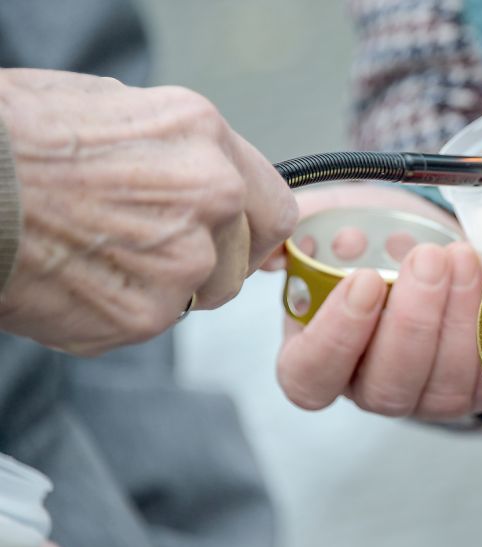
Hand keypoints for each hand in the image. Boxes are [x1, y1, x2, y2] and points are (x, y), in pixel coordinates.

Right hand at [0, 69, 296, 354]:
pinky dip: (118, 312)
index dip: (253, 229)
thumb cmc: (19, 138)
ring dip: (165, 288)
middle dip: (206, 261)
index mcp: (208, 142)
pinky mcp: (144, 315)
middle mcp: (213, 200)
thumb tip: (200, 172)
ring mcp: (184, 262)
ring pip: (200, 294)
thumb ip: (179, 152)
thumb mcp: (116, 108)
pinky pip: (149, 322)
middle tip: (148, 249)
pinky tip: (75, 279)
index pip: (275, 208)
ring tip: (101, 257)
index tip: (237, 239)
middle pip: (241, 259)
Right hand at [268, 185, 481, 418]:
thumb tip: (273, 250)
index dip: (336, 338)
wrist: (436, 235)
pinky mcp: (481, 388)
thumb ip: (296, 229)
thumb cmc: (375, 234)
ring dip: (456, 320)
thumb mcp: (327, 219)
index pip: (310, 377)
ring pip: (442, 386)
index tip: (365, 280)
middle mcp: (371, 386)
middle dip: (410, 321)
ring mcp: (428, 395)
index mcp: (317, 358)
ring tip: (460, 258)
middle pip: (386, 387)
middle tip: (426, 258)